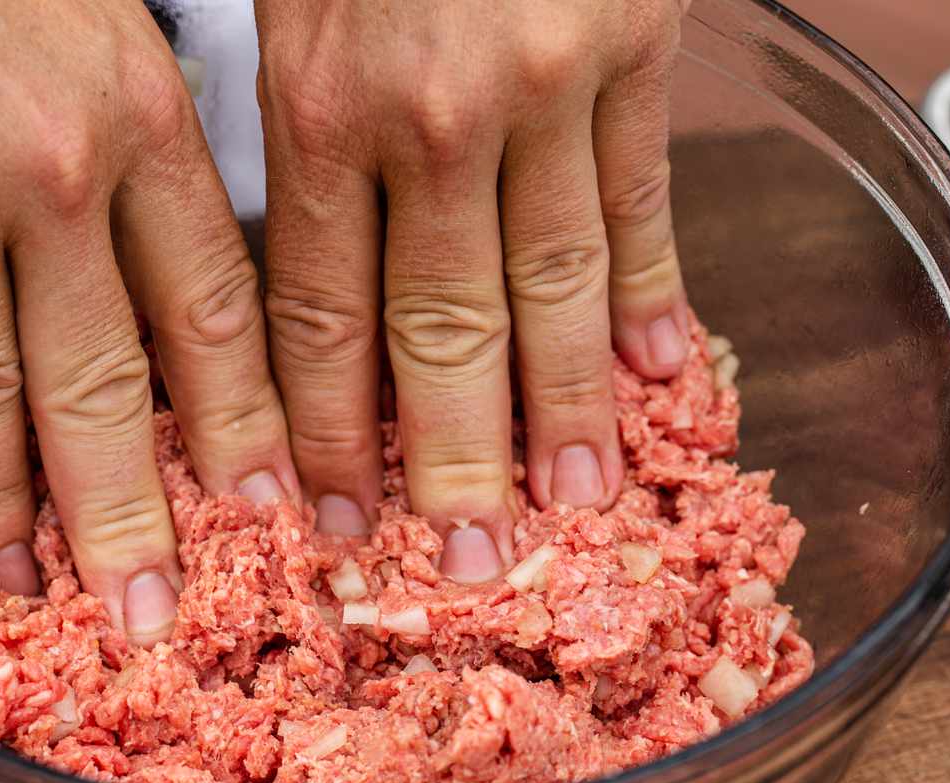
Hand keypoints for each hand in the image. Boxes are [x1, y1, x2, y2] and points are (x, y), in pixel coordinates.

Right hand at [0, 0, 297, 642]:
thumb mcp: (109, 22)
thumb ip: (150, 151)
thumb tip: (185, 288)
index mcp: (145, 124)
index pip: (215, 314)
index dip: (246, 430)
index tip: (271, 516)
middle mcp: (54, 181)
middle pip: (104, 389)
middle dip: (128, 520)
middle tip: (148, 619)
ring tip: (13, 593)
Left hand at [255, 0, 692, 579]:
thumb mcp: (288, 2)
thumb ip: (301, 129)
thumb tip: (316, 278)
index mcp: (323, 107)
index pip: (324, 317)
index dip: (333, 433)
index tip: (336, 517)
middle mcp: (435, 115)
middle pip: (446, 330)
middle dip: (457, 462)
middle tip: (474, 559)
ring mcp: (548, 83)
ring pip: (558, 282)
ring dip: (568, 404)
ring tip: (578, 497)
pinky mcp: (639, 42)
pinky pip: (644, 195)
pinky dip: (655, 289)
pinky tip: (661, 368)